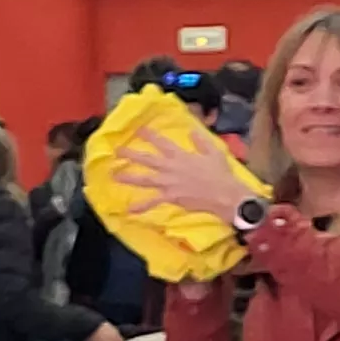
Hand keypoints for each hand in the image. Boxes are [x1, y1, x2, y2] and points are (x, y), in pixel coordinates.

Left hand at [108, 131, 250, 226]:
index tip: (138, 129)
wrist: (224, 194)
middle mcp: (171, 167)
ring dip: (129, 177)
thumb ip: (201, 141)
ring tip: (114, 176)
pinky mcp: (171, 197)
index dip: (150, 135)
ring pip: (145, 179)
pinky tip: (129, 210)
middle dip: (131, 154)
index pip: (162, 143)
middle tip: (117, 151)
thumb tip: (191, 131)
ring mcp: (169, 183)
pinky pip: (153, 202)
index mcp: (181, 155)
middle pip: (147, 159)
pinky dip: (141, 206)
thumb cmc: (221, 174)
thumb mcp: (214, 152)